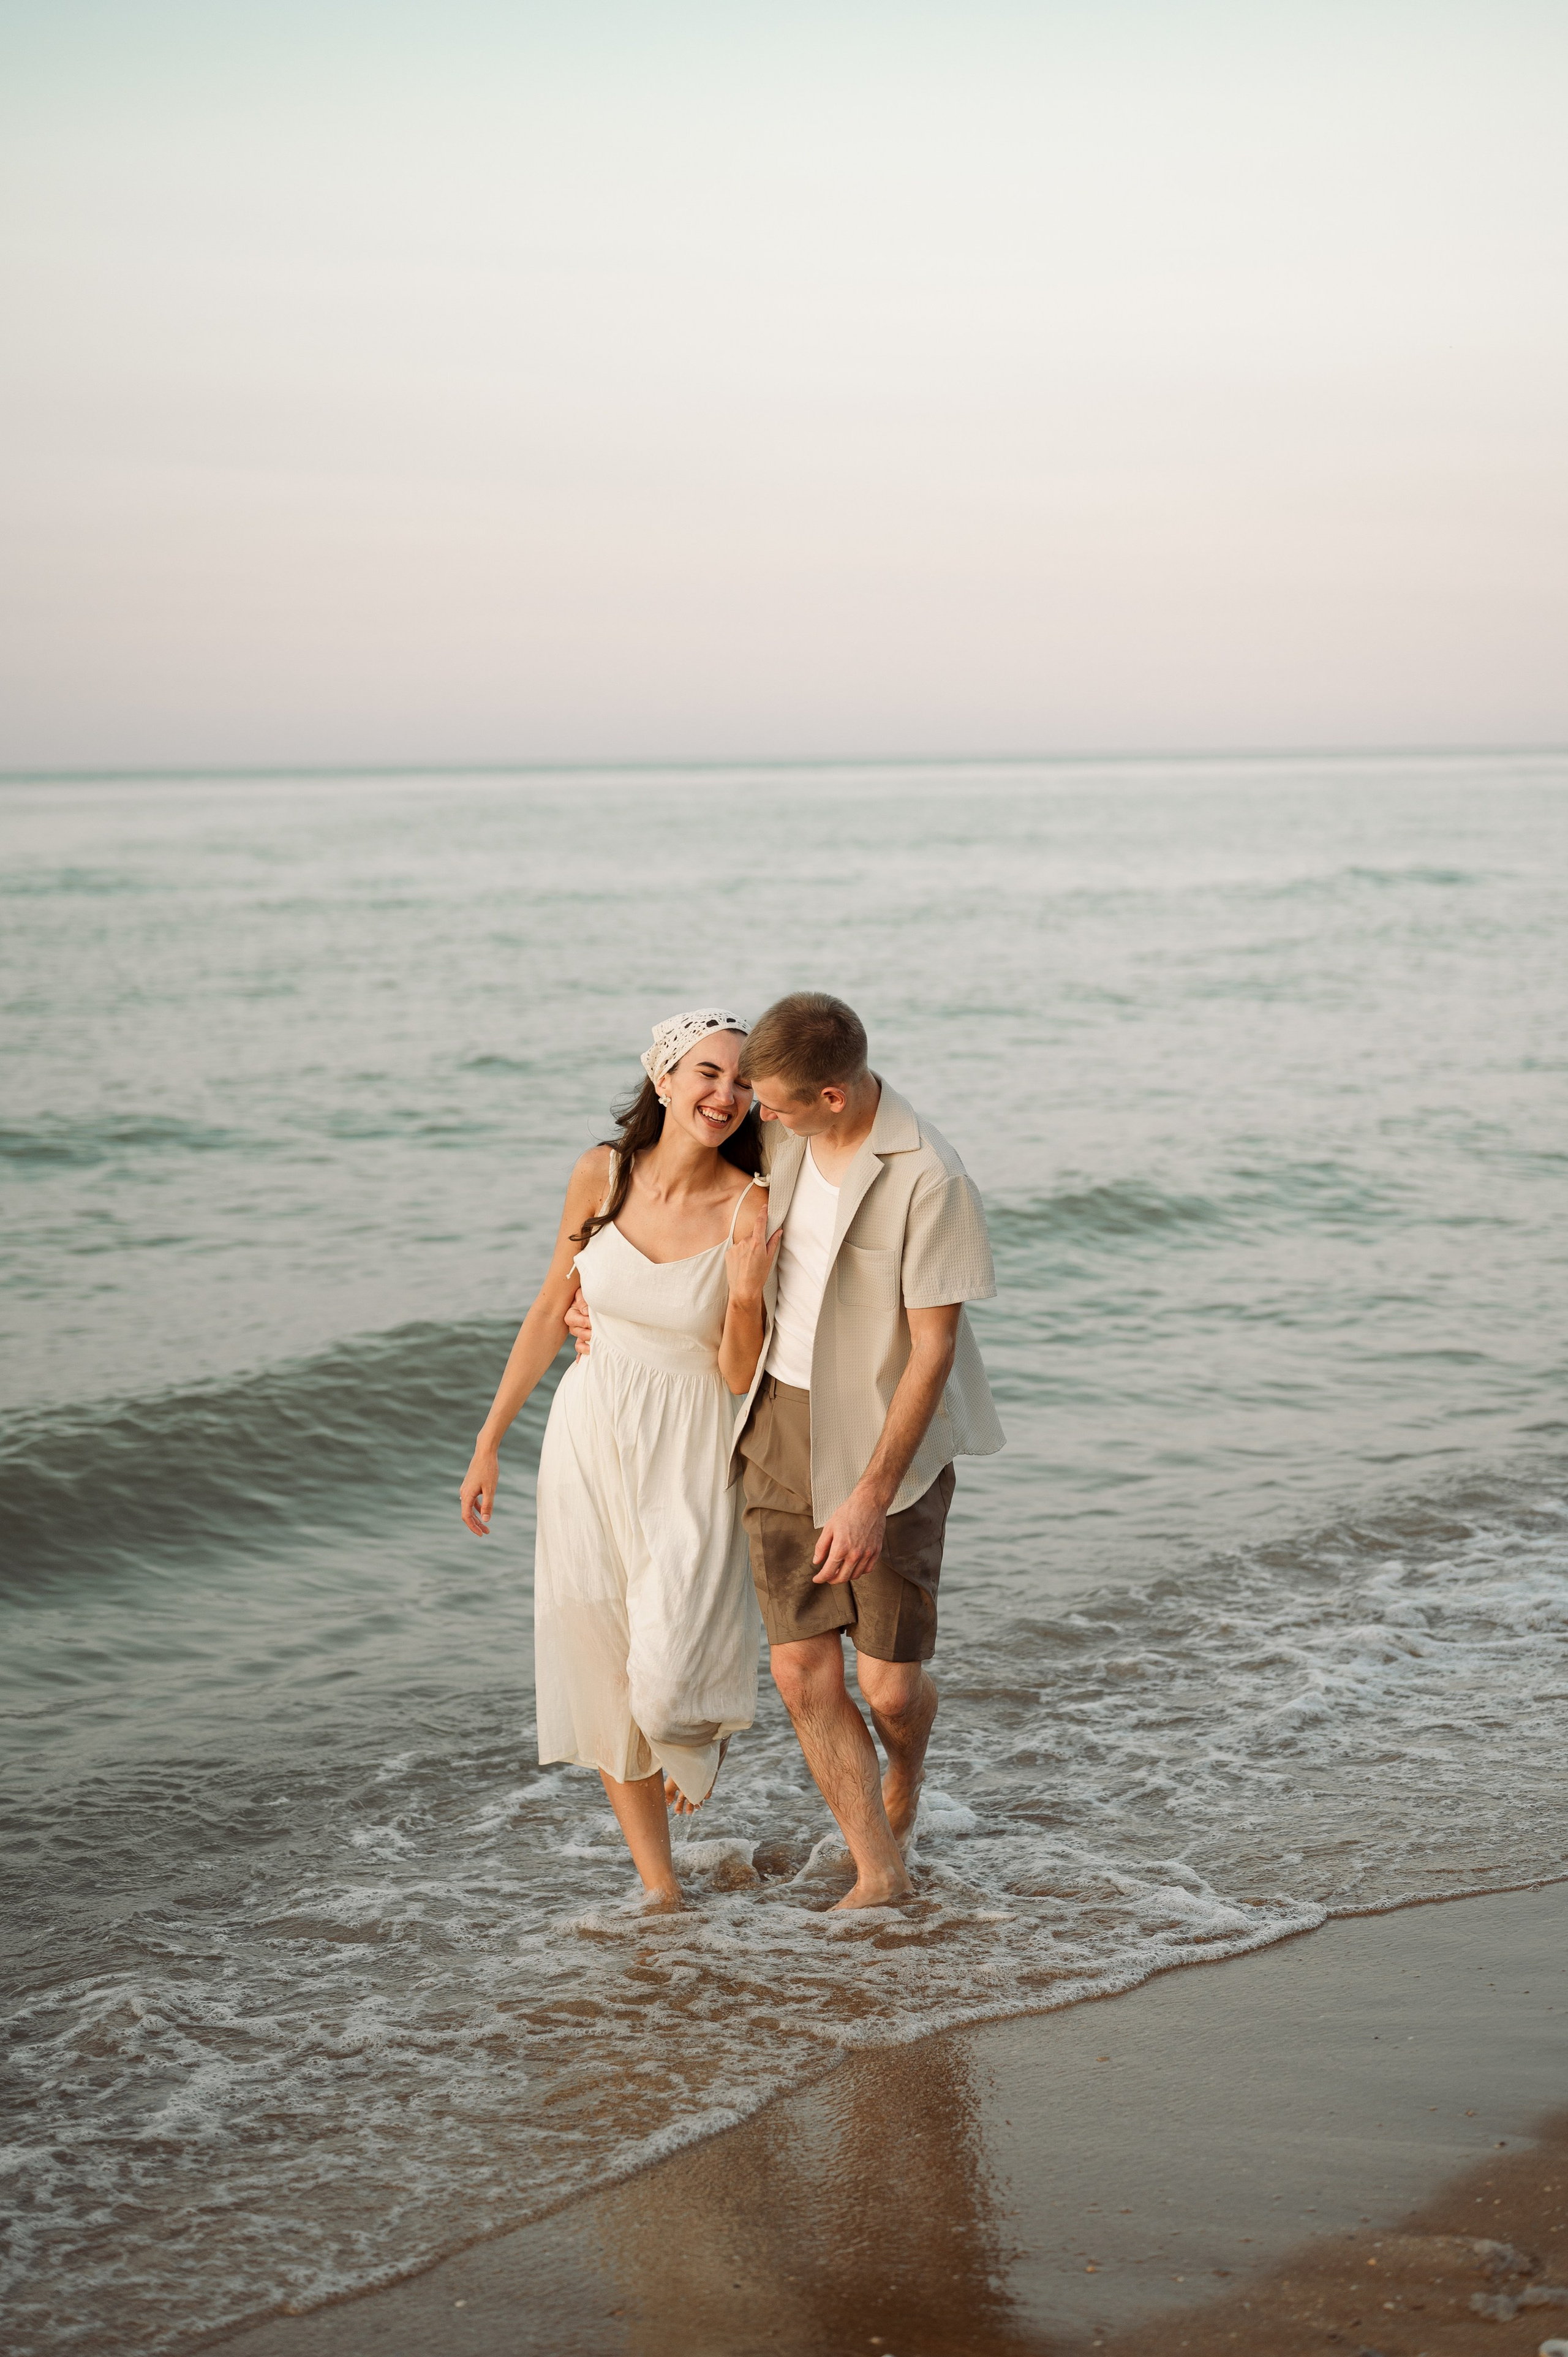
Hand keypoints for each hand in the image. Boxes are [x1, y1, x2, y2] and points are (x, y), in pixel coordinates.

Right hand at [460, 1443, 498, 1535]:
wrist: (484, 1452)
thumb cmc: (488, 1470)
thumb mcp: (490, 1489)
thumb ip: (488, 1505)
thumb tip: (486, 1520)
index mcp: (467, 1495)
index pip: (467, 1517)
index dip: (473, 1527)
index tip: (481, 1534)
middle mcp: (463, 1493)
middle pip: (467, 1514)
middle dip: (476, 1524)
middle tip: (487, 1532)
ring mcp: (466, 1489)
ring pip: (469, 1507)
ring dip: (477, 1516)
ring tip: (486, 1525)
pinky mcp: (470, 1485)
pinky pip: (472, 1500)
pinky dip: (477, 1507)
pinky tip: (484, 1510)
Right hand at [564, 1286, 592, 1359]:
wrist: (595, 1296)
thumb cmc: (588, 1293)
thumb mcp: (583, 1293)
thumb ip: (583, 1300)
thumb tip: (586, 1312)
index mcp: (571, 1313)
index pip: (574, 1320)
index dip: (583, 1322)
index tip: (592, 1322)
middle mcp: (574, 1325)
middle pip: (578, 1333)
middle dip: (587, 1334)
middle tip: (596, 1335)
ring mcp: (580, 1333)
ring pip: (579, 1343)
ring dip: (585, 1347)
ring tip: (593, 1350)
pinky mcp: (586, 1338)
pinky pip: (582, 1349)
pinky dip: (581, 1355)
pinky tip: (581, 1361)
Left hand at [724, 1186, 780, 1308]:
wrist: (744, 1289)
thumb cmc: (759, 1275)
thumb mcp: (769, 1258)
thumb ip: (773, 1242)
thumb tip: (778, 1230)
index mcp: (757, 1242)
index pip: (760, 1222)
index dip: (763, 1212)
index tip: (765, 1206)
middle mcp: (745, 1242)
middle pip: (753, 1234)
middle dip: (757, 1240)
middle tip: (760, 1253)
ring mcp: (735, 1247)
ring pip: (744, 1242)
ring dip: (748, 1247)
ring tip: (750, 1262)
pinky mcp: (729, 1252)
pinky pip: (737, 1248)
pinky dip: (741, 1253)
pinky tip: (743, 1264)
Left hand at [811, 1483, 887, 1584]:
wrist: (869, 1503)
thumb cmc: (849, 1512)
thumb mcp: (829, 1527)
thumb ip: (821, 1546)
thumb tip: (816, 1561)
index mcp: (841, 1548)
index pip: (829, 1572)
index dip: (821, 1578)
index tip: (817, 1579)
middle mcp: (855, 1554)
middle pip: (842, 1577)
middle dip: (832, 1580)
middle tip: (827, 1577)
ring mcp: (867, 1553)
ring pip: (855, 1575)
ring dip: (846, 1576)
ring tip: (840, 1571)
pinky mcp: (876, 1551)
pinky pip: (868, 1569)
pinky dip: (859, 1571)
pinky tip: (854, 1566)